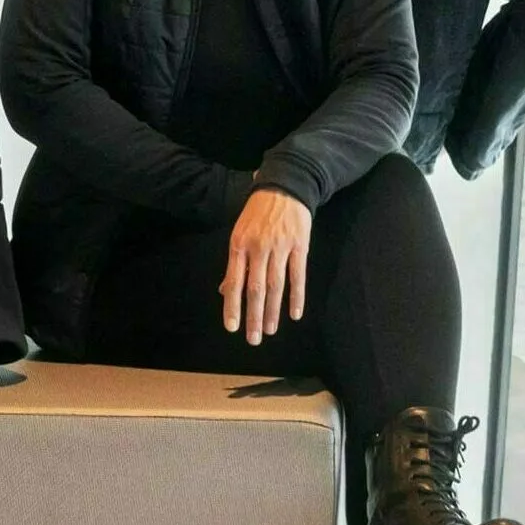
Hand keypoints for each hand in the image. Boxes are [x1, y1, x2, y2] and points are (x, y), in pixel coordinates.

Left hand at [219, 188, 311, 345]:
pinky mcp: (300, 245)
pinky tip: (295, 314)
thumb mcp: (240, 232)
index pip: (234, 281)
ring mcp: (280, 247)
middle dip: (253, 315)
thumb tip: (224, 290)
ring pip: (275, 285)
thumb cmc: (258, 213)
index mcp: (239, 244)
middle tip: (252, 339)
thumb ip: (235, 263)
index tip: (231, 328)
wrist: (284, 186)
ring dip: (272, 311)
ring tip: (269, 331)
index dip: (233, 306)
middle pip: (255, 288)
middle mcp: (258, 247)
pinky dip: (297, 296)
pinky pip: (298, 276)